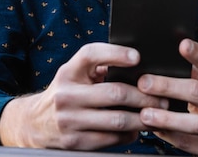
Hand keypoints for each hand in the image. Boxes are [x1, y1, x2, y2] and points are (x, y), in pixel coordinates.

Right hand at [0, 42, 166, 149]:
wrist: (35, 124)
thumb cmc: (66, 93)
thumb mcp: (74, 74)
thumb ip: (99, 66)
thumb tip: (137, 63)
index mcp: (68, 72)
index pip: (90, 55)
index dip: (115, 54)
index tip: (137, 57)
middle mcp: (66, 95)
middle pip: (114, 93)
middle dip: (144, 96)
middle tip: (163, 97)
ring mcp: (69, 120)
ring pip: (117, 120)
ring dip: (143, 118)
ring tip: (158, 115)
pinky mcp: (75, 143)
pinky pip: (111, 139)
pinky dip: (130, 134)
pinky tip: (137, 129)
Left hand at [136, 39, 197, 156]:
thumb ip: (193, 71)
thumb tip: (162, 55)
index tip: (183, 44)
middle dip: (168, 87)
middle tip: (143, 83)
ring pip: (196, 123)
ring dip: (168, 118)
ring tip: (145, 113)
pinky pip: (191, 144)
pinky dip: (170, 136)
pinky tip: (154, 129)